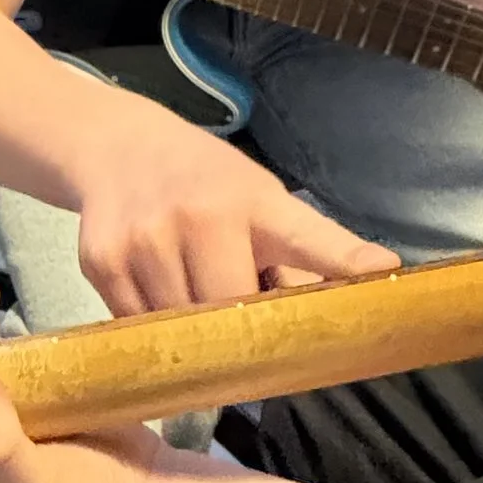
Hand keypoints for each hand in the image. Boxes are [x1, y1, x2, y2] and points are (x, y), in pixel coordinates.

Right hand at [67, 108, 396, 314]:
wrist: (114, 149)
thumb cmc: (205, 182)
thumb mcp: (259, 199)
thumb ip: (298, 257)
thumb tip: (332, 323)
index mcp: (254, 203)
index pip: (307, 236)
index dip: (343, 259)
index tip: (380, 271)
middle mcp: (199, 216)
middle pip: (231, 315)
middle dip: (239, 334)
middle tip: (239, 328)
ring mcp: (144, 241)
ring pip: (180, 331)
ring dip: (192, 334)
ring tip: (191, 292)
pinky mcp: (101, 263)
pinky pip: (137, 328)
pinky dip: (151, 327)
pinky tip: (155, 291)